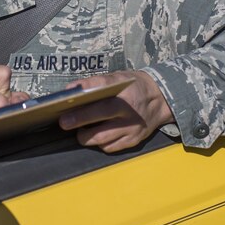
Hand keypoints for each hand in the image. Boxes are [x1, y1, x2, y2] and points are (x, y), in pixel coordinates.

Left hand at [58, 70, 173, 152]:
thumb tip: (71, 89)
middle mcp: (130, 108)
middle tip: (64, 122)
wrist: (161, 100)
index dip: (86, 88)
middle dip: (79, 119)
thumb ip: (97, 83)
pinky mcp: (133, 140)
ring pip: (102, 137)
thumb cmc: (134, 88)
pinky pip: (109, 147)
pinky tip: (95, 137)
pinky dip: (99, 143)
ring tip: (79, 132)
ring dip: (85, 136)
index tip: (69, 93)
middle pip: (102, 113)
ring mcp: (132, 126)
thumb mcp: (120, 78)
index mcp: (126, 89)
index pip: (103, 86)